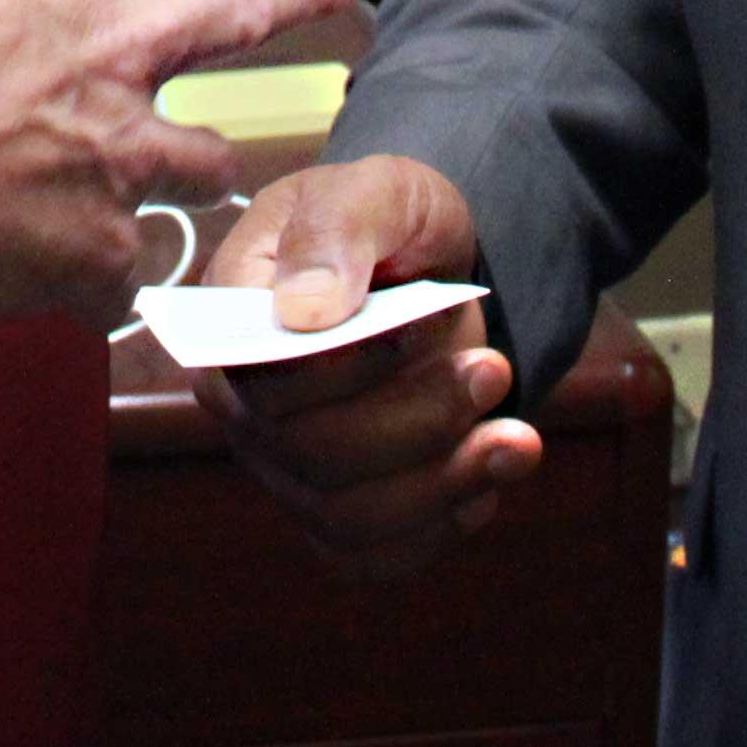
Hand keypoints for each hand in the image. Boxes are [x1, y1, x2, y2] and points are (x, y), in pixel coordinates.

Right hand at [186, 157, 539, 578]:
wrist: (432, 268)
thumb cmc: (388, 222)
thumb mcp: (376, 192)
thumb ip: (337, 233)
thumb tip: (305, 310)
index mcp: (229, 323)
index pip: (263, 379)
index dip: (348, 370)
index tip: (425, 324)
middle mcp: (245, 409)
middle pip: (311, 457)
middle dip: (415, 421)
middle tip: (493, 368)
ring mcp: (287, 469)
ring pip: (346, 518)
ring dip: (441, 483)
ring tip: (517, 436)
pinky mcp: (337, 513)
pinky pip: (376, 555)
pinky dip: (440, 526)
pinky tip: (490, 472)